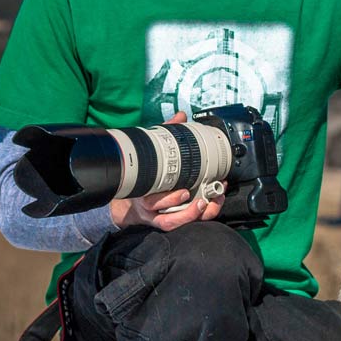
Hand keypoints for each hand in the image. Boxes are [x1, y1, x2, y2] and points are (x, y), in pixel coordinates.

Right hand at [108, 112, 226, 230]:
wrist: (130, 199)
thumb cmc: (144, 173)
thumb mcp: (152, 152)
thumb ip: (165, 134)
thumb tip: (181, 116)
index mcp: (145, 190)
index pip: (152, 198)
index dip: (169, 198)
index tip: (184, 191)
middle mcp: (151, 207)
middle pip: (166, 216)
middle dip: (187, 210)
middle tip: (203, 200)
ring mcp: (159, 215)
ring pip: (173, 223)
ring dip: (193, 215)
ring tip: (210, 204)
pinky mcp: (167, 220)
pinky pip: (178, 224)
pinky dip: (195, 217)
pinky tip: (211, 206)